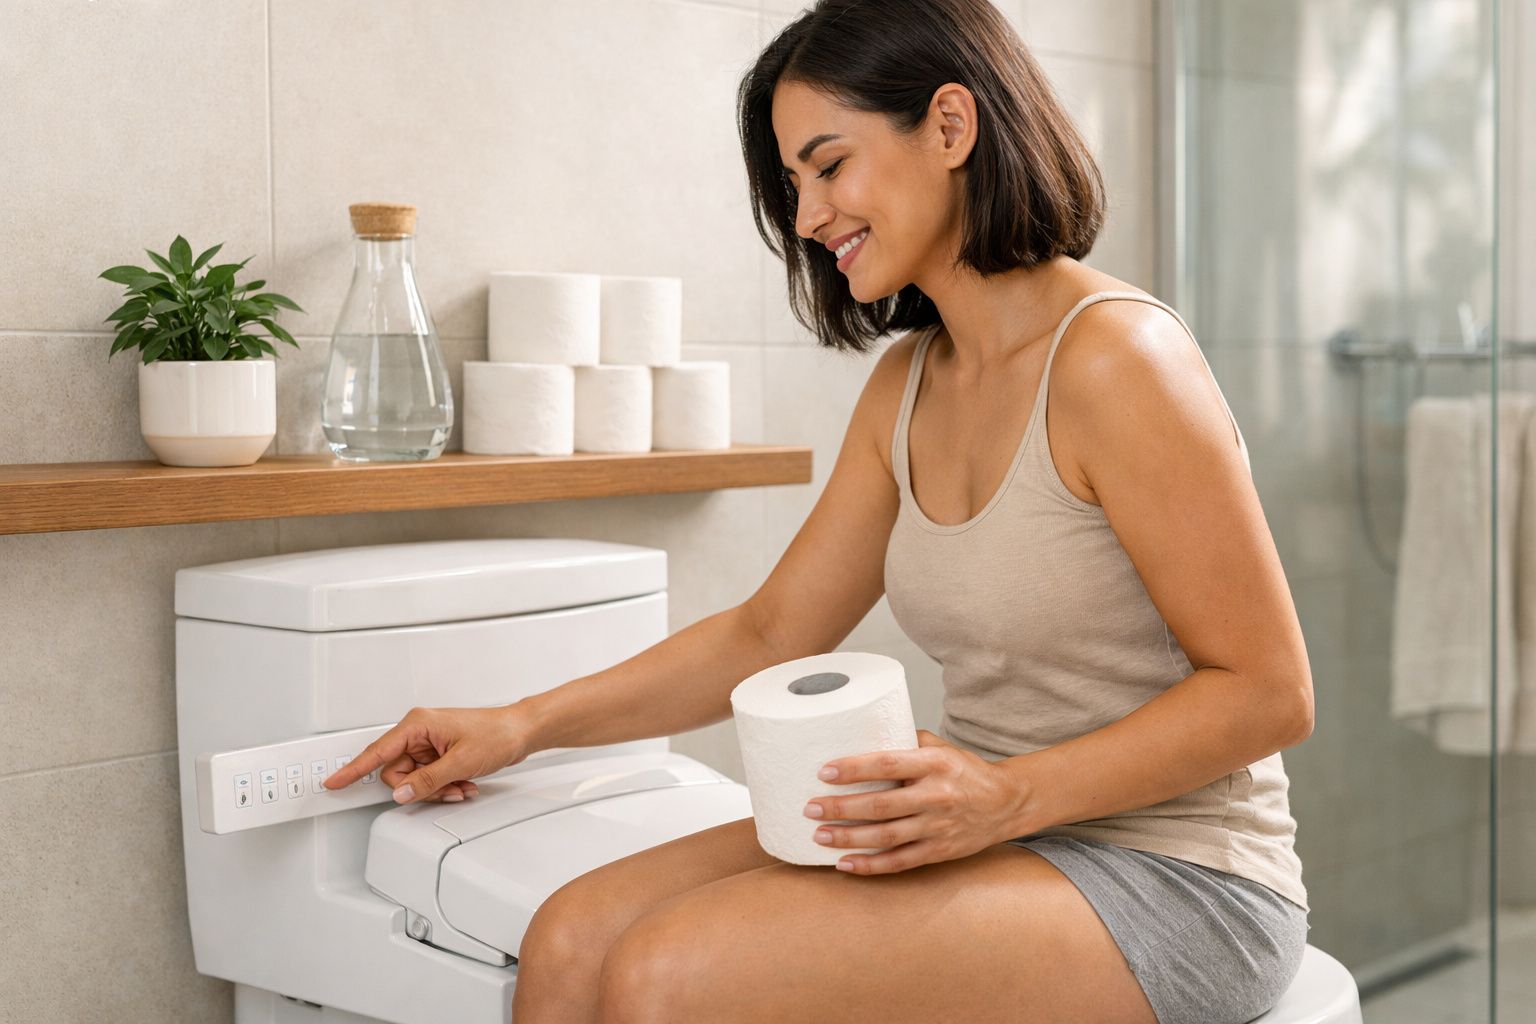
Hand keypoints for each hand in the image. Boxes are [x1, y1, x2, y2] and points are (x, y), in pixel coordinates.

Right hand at [324, 704, 537, 804]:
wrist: (521, 732)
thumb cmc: (497, 733)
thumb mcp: (461, 762)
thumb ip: (427, 781)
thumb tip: (401, 793)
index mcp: (418, 725)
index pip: (377, 752)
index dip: (353, 769)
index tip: (333, 781)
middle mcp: (419, 732)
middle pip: (397, 773)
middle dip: (420, 788)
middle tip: (446, 788)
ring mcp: (428, 744)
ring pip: (414, 780)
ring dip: (437, 789)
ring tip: (461, 784)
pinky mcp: (438, 754)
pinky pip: (428, 779)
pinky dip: (444, 786)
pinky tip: (462, 783)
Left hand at [803, 729, 1027, 874]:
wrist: (1007, 803)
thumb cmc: (966, 771)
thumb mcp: (942, 748)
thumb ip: (906, 741)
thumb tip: (863, 733)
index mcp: (935, 764)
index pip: (887, 764)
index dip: (854, 769)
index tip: (824, 771)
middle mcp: (936, 796)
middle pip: (881, 806)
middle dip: (841, 808)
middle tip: (810, 808)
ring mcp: (938, 827)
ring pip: (886, 837)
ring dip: (848, 838)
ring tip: (819, 835)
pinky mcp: (939, 851)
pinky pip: (899, 862)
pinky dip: (870, 866)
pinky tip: (844, 864)